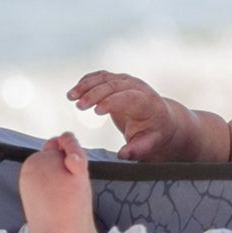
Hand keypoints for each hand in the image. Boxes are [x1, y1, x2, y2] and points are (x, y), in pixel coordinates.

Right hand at [68, 70, 205, 160]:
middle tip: (79, 105)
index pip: (129, 97)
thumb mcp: (150, 144)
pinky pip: (101, 77)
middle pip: (114, 85)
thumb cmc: (155, 133)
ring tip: (71, 96)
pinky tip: (75, 91)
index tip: (97, 111)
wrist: (160, 119)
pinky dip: (87, 82)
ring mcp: (127, 81)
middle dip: (95, 93)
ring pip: (105, 78)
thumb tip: (123, 155)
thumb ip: (137, 150)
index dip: (113, 101)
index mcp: (148, 103)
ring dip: (86, 85)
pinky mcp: (118, 80)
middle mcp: (138, 88)